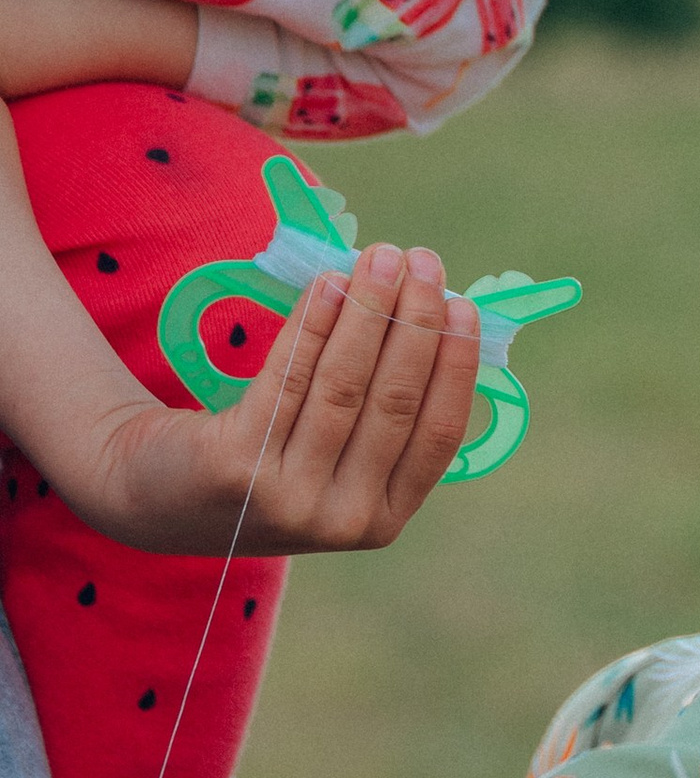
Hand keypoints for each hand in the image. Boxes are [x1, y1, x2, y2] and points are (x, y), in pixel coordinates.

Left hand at [79, 245, 481, 554]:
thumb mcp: (336, 460)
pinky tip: (328, 283)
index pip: (439, 434)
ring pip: (342, 385)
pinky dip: (313, 323)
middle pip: (392, 402)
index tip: (464, 304)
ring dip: (368, 310)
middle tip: (422, 261)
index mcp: (384, 519)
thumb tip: (436, 313)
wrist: (158, 494)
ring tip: (381, 258)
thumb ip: (385, 410)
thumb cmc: (269, 458)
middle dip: (414, 321)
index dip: (456, 365)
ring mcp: (287, 499)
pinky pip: (287, 378)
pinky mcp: (234, 467)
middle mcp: (341, 519)